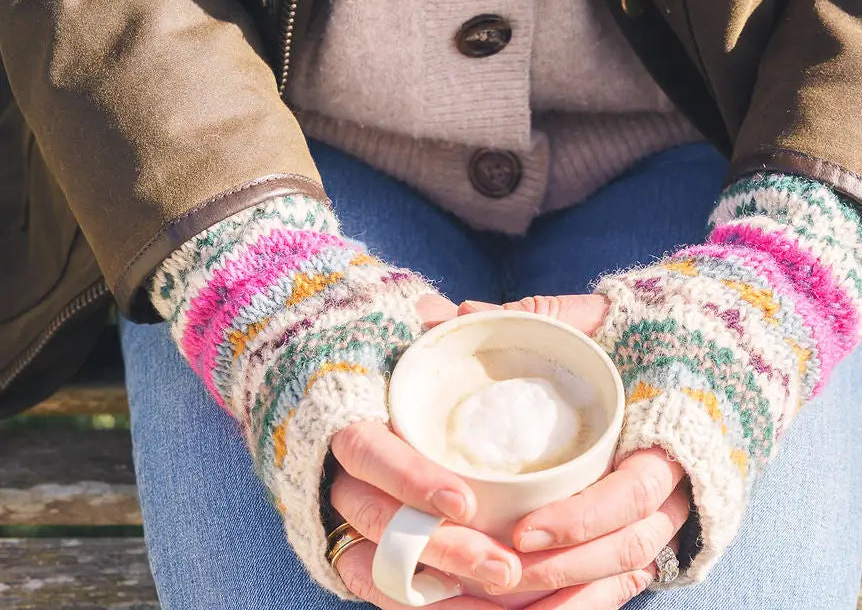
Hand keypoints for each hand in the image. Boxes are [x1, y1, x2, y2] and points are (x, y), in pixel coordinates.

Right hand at [328, 293, 519, 606]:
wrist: (319, 382)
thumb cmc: (371, 352)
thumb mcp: (394, 328)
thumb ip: (428, 326)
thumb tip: (467, 314)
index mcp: (342, 413)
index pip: (368, 452)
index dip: (412, 478)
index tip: (465, 500)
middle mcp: (332, 470)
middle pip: (380, 522)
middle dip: (444, 550)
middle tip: (507, 569)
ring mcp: (337, 512)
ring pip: (377, 563)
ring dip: (437, 585)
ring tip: (500, 595)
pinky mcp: (345, 541)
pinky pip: (371, 582)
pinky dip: (414, 598)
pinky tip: (465, 603)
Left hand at [458, 296, 690, 609]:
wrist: (719, 353)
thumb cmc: (655, 332)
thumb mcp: (603, 317)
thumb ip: (539, 313)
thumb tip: (458, 312)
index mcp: (668, 431)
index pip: (631, 494)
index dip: (580, 519)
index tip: (523, 532)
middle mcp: (678, 482)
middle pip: (625, 549)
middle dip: (561, 571)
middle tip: (496, 570)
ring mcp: (671, 511)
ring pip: (623, 576)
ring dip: (565, 597)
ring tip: (499, 599)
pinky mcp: (655, 527)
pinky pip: (622, 580)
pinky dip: (579, 601)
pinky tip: (529, 608)